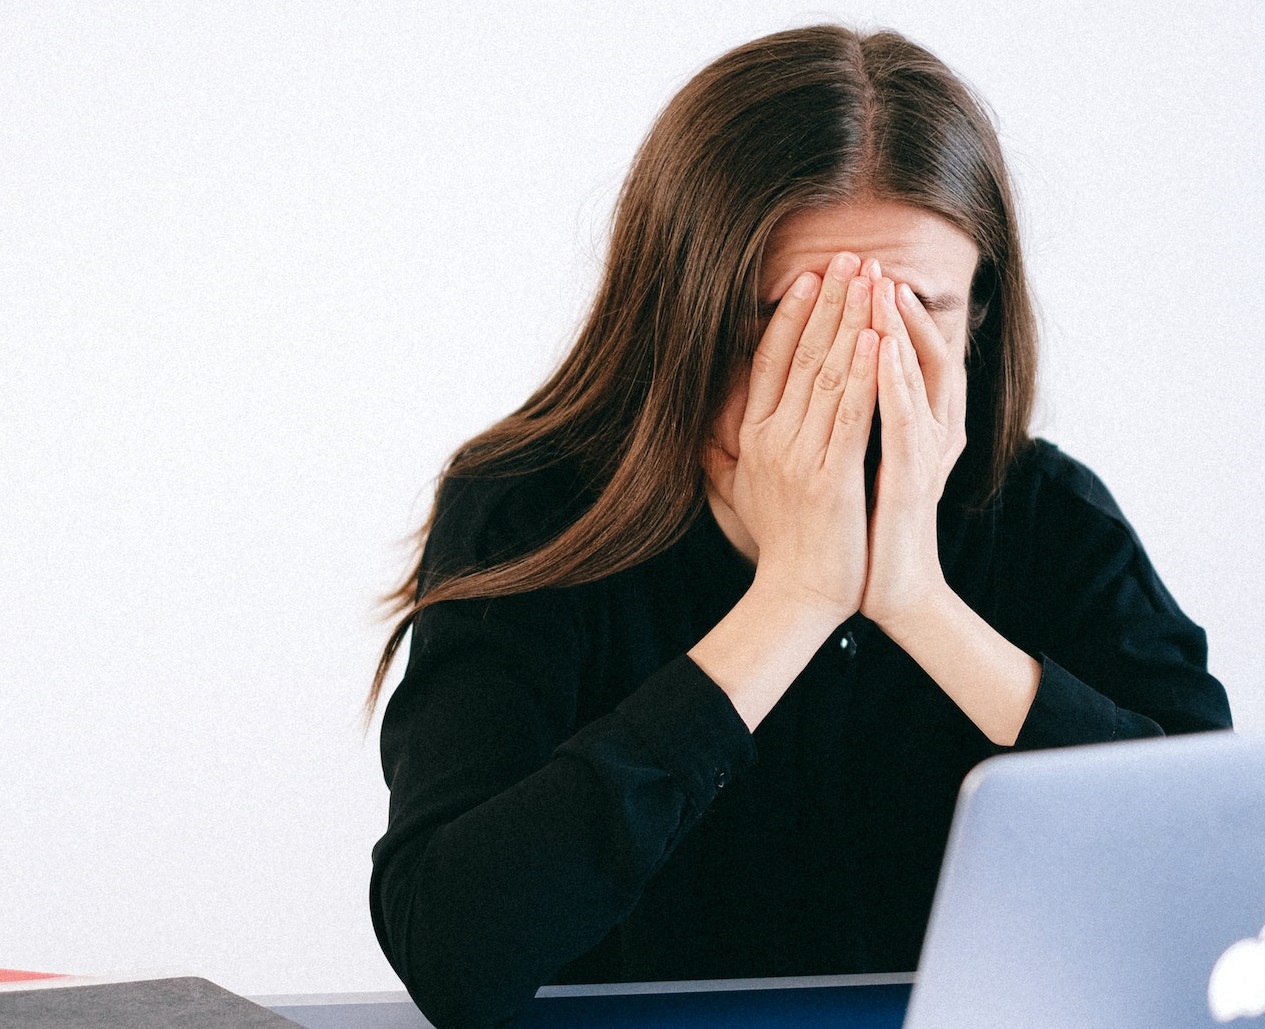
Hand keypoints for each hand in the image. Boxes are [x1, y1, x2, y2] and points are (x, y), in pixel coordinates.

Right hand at [726, 251, 878, 622]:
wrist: (798, 595)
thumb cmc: (781, 541)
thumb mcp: (743, 487)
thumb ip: (731, 446)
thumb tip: (711, 419)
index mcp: (753, 436)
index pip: (770, 361)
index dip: (790, 315)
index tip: (810, 276)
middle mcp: (770, 439)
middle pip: (802, 356)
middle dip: (829, 301)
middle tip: (850, 256)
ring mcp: (799, 457)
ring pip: (828, 375)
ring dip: (851, 320)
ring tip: (870, 277)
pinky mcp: (830, 478)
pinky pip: (851, 414)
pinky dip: (864, 373)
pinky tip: (877, 336)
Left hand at [860, 276, 966, 631]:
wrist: (888, 588)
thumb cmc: (861, 531)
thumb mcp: (841, 468)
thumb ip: (828, 429)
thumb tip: (786, 397)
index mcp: (901, 424)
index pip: (886, 355)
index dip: (866, 314)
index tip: (839, 276)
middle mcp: (922, 429)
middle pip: (907, 353)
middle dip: (883, 305)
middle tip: (864, 259)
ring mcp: (924, 452)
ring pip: (915, 376)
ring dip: (896, 329)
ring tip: (878, 286)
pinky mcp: (917, 478)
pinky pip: (908, 421)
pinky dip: (896, 382)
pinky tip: (881, 349)